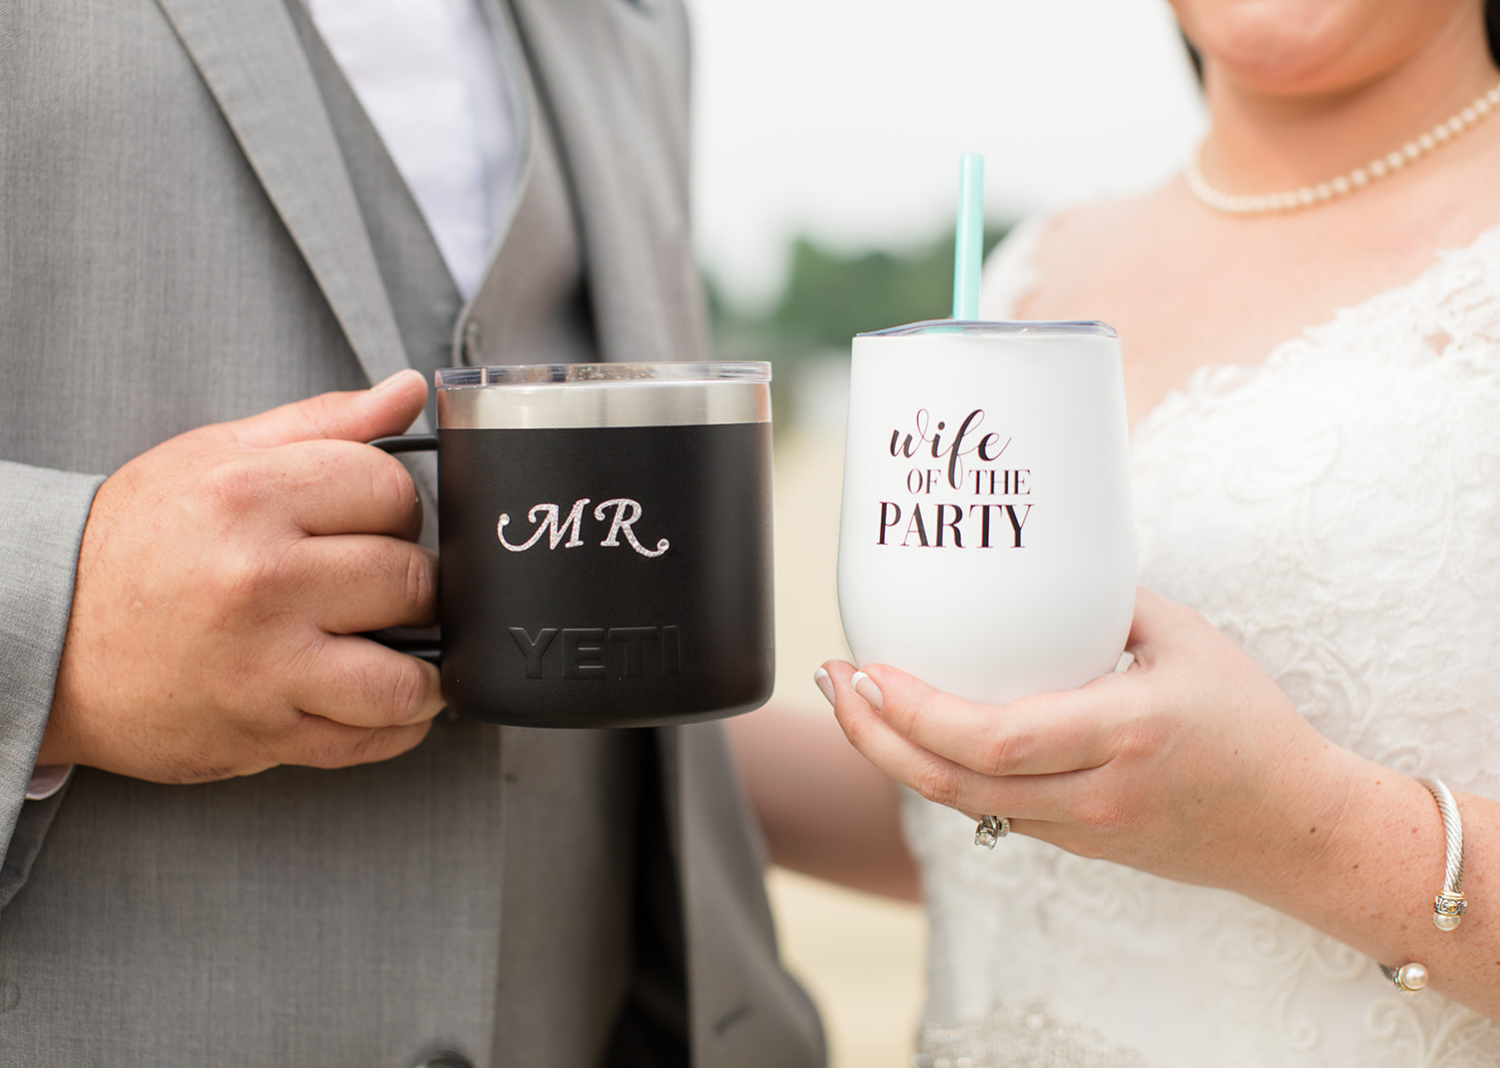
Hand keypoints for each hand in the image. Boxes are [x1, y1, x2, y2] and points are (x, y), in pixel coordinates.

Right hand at [39, 371, 443, 783]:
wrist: (44, 636)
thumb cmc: (136, 544)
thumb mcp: (217, 457)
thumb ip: (324, 423)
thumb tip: (409, 391)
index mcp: (250, 496)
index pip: (392, 490)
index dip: (397, 507)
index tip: (377, 523)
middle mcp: (261, 580)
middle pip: (410, 580)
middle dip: (414, 584)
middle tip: (382, 588)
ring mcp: (265, 664)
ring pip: (406, 677)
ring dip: (423, 669)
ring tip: (401, 651)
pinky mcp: (264, 732)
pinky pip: (373, 738)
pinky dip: (399, 724)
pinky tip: (385, 698)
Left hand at [821, 587, 1361, 898]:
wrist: (1293, 827)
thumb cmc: (1250, 723)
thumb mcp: (1187, 639)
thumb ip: (1106, 601)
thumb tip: (1034, 566)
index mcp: (1125, 732)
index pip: (992, 738)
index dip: (913, 711)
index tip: (868, 668)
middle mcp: (1094, 791)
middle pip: (953, 782)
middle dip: (874, 737)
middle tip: (835, 683)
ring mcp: (1080, 827)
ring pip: (961, 804)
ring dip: (894, 757)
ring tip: (855, 705)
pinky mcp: (1075, 843)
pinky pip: (989, 810)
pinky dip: (939, 773)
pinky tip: (911, 734)